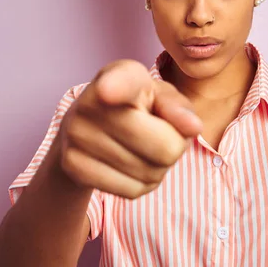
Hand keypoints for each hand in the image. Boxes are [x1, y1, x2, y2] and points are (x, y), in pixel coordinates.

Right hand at [58, 60, 202, 198]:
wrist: (87, 126)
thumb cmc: (135, 106)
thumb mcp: (161, 96)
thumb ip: (179, 107)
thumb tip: (193, 128)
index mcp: (119, 77)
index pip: (120, 83)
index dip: (116, 87)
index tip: (108, 90)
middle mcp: (89, 104)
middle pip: (166, 148)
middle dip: (175, 146)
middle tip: (160, 133)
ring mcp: (78, 137)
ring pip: (152, 173)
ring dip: (160, 167)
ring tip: (143, 147)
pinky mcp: (74, 168)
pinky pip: (133, 190)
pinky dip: (143, 183)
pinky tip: (130, 164)